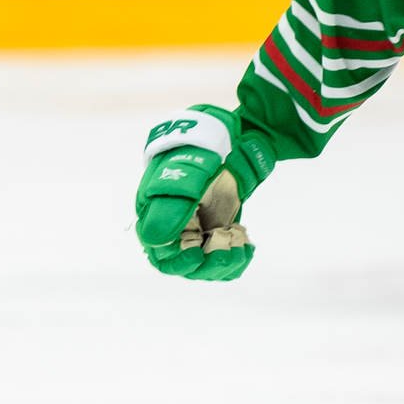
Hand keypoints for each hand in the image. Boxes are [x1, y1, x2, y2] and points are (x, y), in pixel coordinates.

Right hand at [134, 106, 274, 280]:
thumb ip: (171, 206)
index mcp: (156, 214)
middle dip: (207, 266)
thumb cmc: (199, 151)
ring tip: (242, 248)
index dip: (178, 262)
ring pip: (206, 264)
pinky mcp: (218, 228)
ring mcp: (198, 228)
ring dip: (224, 263)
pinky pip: (223, 255)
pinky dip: (236, 257)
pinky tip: (248, 247)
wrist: (230, 137)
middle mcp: (174, 226)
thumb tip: (156, 240)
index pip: (160, 254)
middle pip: (184, 265)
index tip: (198, 254)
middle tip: (230, 251)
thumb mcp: (185, 175)